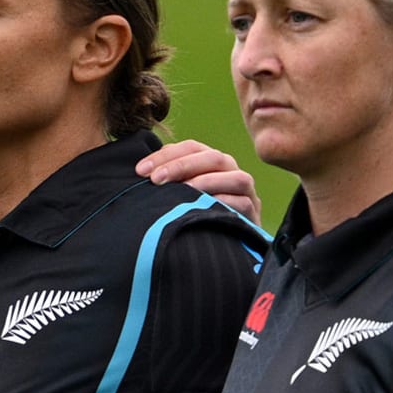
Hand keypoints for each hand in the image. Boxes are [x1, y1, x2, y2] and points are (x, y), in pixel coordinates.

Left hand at [136, 140, 260, 226]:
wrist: (220, 245)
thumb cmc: (193, 212)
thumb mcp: (178, 192)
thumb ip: (166, 178)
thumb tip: (139, 170)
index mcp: (211, 161)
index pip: (191, 147)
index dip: (165, 155)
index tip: (140, 170)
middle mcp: (231, 170)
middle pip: (212, 157)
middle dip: (181, 165)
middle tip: (155, 179)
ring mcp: (245, 191)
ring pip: (235, 177)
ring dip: (206, 182)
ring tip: (181, 191)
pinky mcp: (253, 212)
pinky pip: (243, 203)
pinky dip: (224, 202)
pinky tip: (203, 208)